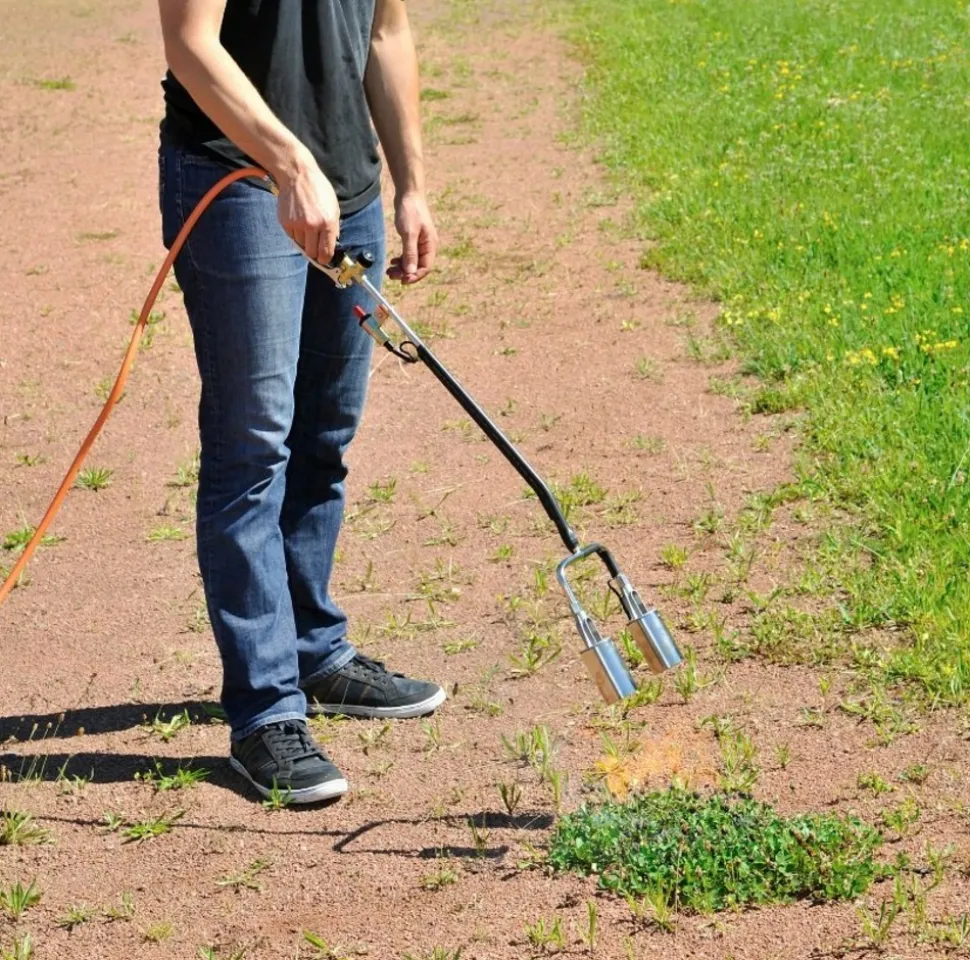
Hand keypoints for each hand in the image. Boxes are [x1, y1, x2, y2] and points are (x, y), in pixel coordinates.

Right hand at [275, 150, 340, 264]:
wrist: (297, 175)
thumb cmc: (318, 189)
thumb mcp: (334, 207)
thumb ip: (334, 227)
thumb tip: (332, 244)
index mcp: (327, 222)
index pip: (326, 251)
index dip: (326, 259)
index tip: (325, 260)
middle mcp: (312, 225)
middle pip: (312, 252)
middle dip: (315, 253)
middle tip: (315, 248)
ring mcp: (297, 224)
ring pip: (301, 245)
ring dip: (304, 241)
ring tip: (306, 228)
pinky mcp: (285, 222)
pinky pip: (292, 236)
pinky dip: (295, 233)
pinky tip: (298, 221)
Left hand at [388, 191, 437, 283]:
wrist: (409, 194)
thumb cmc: (411, 211)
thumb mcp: (409, 233)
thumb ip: (410, 253)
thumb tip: (410, 271)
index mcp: (430, 245)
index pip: (425, 268)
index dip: (415, 276)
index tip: (402, 280)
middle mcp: (427, 246)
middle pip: (418, 267)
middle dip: (405, 273)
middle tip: (391, 276)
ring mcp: (420, 243)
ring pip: (412, 262)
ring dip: (402, 268)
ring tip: (389, 271)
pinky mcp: (413, 239)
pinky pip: (409, 255)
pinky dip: (401, 260)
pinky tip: (393, 261)